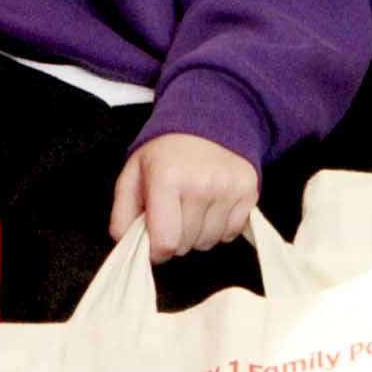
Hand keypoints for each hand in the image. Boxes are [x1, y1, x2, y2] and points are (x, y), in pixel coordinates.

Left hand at [112, 132, 259, 262]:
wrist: (208, 121)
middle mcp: (201, 184)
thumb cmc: (166, 152)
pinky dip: (219, 228)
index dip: (156, 250)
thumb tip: (125, 243)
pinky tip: (211, 206)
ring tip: (192, 208)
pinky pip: (230, 234)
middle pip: (186, 245)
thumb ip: (122, 212)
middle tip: (172, 214)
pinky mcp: (249, 192)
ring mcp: (229, 189)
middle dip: (175, 239)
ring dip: (197, 234)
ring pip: (209, 242)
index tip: (154, 240)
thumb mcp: (133, 173)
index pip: (166, 242)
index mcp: (167, 178)